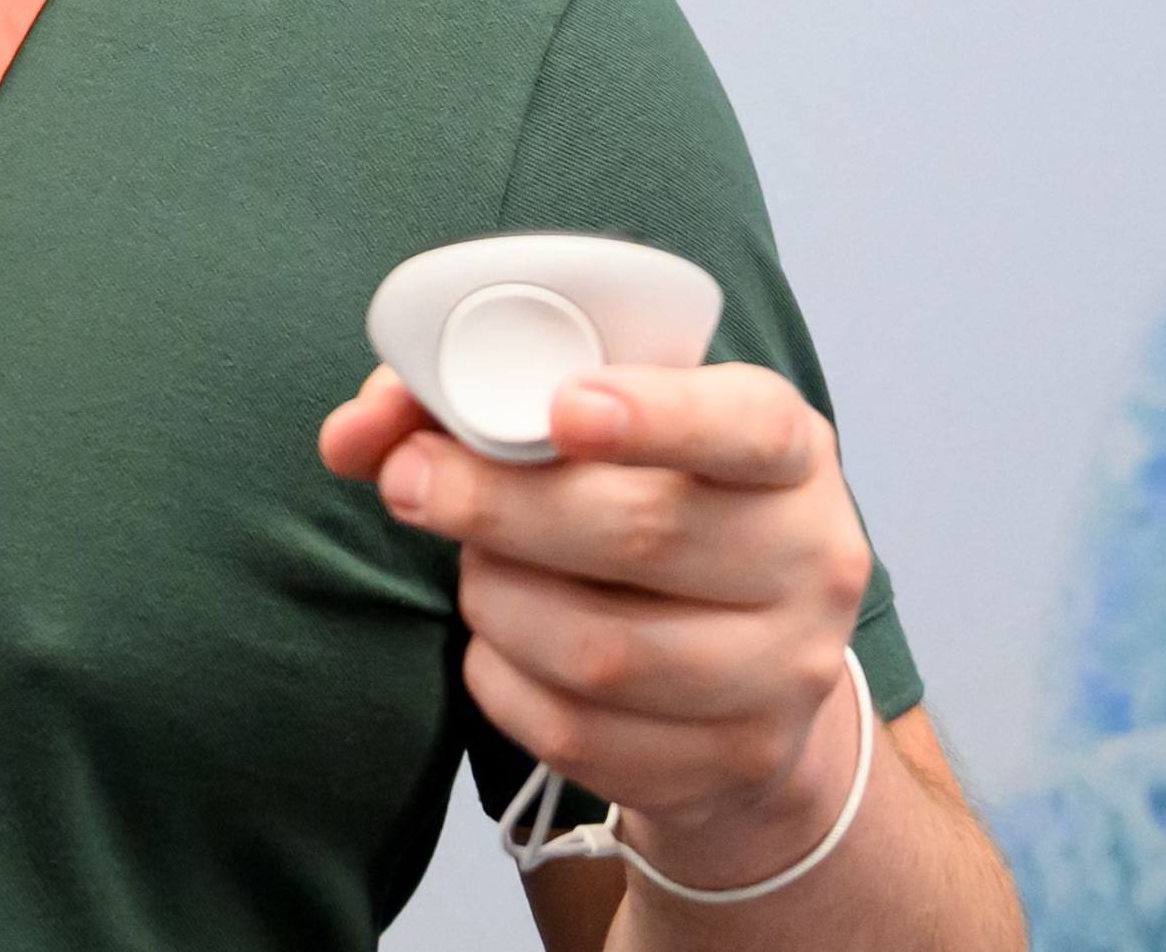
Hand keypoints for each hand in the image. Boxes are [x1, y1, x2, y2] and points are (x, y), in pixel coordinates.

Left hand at [322, 361, 874, 886]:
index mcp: (788, 450)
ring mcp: (783, 672)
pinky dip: (503, 681)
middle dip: (497, 505)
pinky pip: (576, 733)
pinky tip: (501, 646)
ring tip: (477, 572)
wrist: (741, 666)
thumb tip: (356, 433)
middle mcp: (809, 558)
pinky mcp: (730, 761)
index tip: (559, 408)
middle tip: (411, 482)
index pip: (744, 424)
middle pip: (643, 533)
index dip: (654, 414)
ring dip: (497, 601)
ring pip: (601, 650)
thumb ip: (472, 404)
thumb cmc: (644, 508)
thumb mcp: (596, 432)